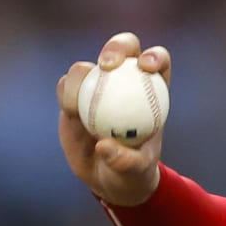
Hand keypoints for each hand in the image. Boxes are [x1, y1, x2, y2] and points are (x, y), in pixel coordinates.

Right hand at [56, 32, 169, 206]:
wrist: (105, 178)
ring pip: (87, 66)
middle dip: (117, 47)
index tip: (146, 67)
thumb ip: (124, 160)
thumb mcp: (134, 170)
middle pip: (123, 49)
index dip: (155, 56)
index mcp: (152, 90)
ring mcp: (96, 86)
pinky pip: (67, 86)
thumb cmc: (131, 172)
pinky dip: (67, 92)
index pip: (158, 62)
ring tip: (78, 106)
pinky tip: (69, 109)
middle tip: (107, 64)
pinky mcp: (73, 96)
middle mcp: (125, 81)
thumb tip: (104, 146)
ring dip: (81, 76)